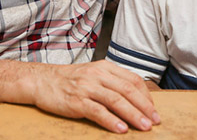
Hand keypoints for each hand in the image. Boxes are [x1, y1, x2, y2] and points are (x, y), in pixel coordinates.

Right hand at [30, 60, 160, 132]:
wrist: (42, 81)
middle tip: (155, 121)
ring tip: (144, 127)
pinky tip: (121, 129)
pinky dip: (111, 121)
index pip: (132, 79)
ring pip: (116, 101)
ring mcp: (87, 88)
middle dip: (144, 107)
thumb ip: (112, 81)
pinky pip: (98, 111)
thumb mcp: (93, 73)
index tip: (153, 109)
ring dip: (133, 115)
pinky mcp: (76, 101)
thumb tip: (135, 97)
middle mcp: (97, 75)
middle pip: (127, 90)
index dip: (146, 95)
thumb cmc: (70, 80)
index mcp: (105, 67)